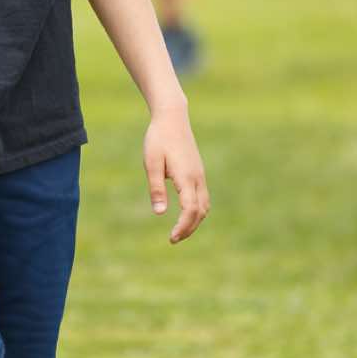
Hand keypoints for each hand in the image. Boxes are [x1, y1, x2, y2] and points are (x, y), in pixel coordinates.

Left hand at [143, 107, 209, 243]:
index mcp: (186, 177)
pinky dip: (197, 211)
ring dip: (195, 221)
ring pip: (205, 205)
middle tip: (173, 239)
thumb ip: (156, 188)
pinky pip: (203, 197)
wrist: (172, 118)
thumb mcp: (151, 163)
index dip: (183, 226)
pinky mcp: (198, 172)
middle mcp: (197, 178)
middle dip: (189, 228)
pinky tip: (186, 215)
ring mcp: (200, 175)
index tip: (171, 238)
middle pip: (200, 211)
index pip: (190, 209)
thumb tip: (160, 213)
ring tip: (179, 231)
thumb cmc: (158, 139)